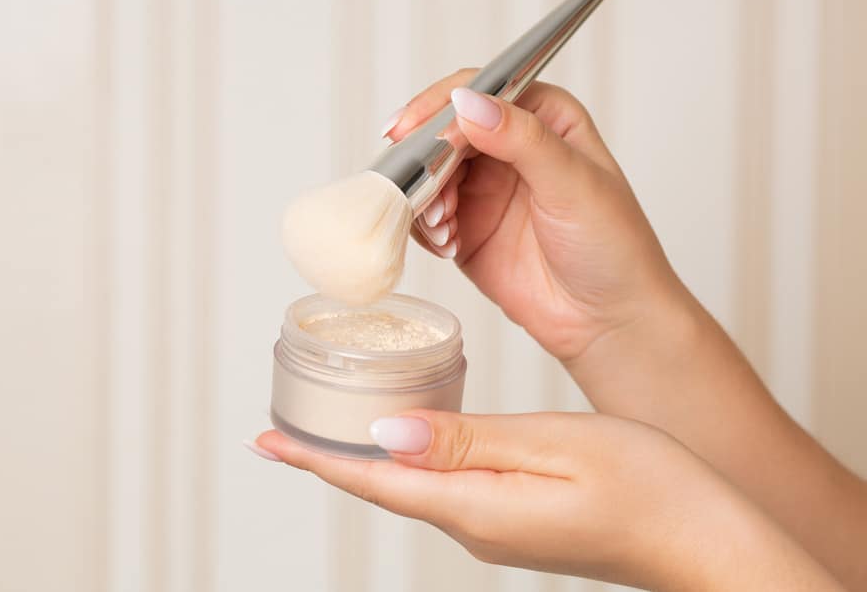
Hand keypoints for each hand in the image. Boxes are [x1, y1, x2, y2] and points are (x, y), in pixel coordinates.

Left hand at [253, 411, 841, 589]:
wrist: (708, 545)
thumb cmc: (653, 490)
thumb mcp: (556, 447)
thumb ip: (468, 441)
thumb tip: (386, 435)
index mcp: (476, 507)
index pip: (374, 483)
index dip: (316, 461)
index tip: (264, 441)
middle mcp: (476, 527)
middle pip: (385, 488)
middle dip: (331, 458)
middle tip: (284, 427)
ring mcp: (497, 530)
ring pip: (413, 487)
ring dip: (369, 459)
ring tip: (334, 426)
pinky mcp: (518, 523)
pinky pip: (446, 489)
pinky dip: (413, 462)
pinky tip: (411, 441)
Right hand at [387, 70, 684, 361]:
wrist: (608, 321)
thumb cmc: (612, 246)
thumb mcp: (572, 184)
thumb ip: (521, 139)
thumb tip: (468, 102)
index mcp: (542, 117)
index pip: (480, 91)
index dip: (439, 105)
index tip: (410, 131)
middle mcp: (508, 145)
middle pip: (443, 131)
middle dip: (424, 159)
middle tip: (417, 186)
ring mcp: (484, 187)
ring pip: (428, 172)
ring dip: (424, 196)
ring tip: (445, 225)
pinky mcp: (466, 226)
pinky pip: (426, 214)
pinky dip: (425, 227)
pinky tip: (448, 244)